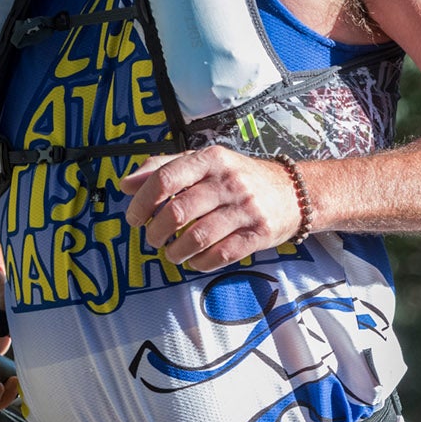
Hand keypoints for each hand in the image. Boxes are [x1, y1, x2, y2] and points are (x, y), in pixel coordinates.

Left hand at [118, 148, 305, 272]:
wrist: (293, 193)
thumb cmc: (239, 178)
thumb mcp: (204, 163)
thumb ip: (163, 168)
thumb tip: (126, 185)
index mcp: (210, 159)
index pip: (166, 178)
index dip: (143, 202)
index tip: (135, 218)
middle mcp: (228, 181)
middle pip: (178, 212)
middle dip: (156, 232)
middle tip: (152, 238)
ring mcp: (245, 208)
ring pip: (197, 237)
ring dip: (176, 251)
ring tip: (171, 252)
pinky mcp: (257, 234)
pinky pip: (220, 254)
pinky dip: (200, 262)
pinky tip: (194, 260)